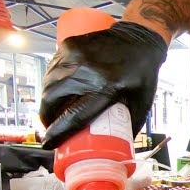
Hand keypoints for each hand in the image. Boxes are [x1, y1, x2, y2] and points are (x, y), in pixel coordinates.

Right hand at [39, 22, 167, 149]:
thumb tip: (117, 151)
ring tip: (52, 111)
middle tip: (51, 126)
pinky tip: (55, 91)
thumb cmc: (143, 74)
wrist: (140, 38)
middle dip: (46, 117)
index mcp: (108, 88)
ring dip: (46, 100)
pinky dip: (50, 83)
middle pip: (53, 100)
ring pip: (48, 84)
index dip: (58, 132)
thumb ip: (129, 126)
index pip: (74, 116)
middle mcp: (88, 71)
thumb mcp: (141, 103)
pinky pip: (52, 69)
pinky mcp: (69, 45)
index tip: (49, 144)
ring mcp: (76, 55)